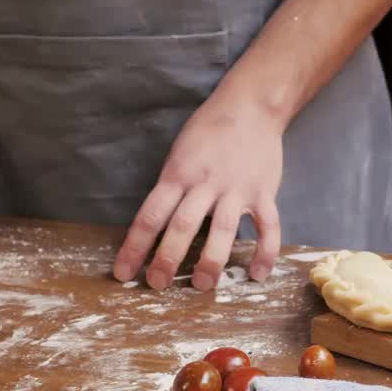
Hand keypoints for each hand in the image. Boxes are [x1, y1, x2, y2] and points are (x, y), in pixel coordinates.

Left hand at [112, 99, 283, 290]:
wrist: (251, 106)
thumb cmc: (208, 131)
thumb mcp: (179, 154)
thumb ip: (171, 188)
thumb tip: (158, 227)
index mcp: (178, 174)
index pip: (150, 215)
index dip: (134, 247)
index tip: (123, 273)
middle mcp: (205, 183)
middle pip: (183, 225)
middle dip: (168, 258)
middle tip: (157, 284)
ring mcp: (237, 189)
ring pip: (224, 229)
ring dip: (212, 260)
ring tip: (202, 285)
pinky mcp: (264, 192)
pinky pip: (268, 226)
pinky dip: (264, 252)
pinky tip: (256, 275)